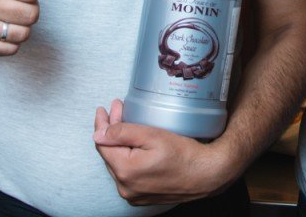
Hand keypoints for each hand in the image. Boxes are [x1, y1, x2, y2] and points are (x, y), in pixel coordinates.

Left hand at [93, 99, 230, 205]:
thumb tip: (98, 134)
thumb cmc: (184, 154)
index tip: (104, 109)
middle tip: (118, 110)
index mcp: (125, 171)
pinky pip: (128, 175)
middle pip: (110, 154)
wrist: (207, 174)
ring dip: (119, 145)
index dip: (102, 124)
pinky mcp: (142, 197)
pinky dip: (127, 159)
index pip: (103, 144)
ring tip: (125, 125)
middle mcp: (125, 188)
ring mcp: (133, 195)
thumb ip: (123, 133)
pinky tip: (134, 146)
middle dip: (111, 131)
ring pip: (118, 165)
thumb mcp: (153, 136)